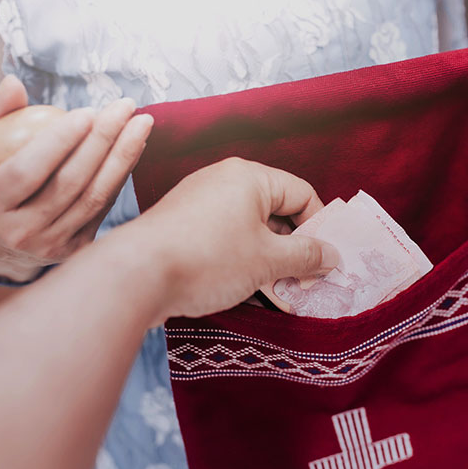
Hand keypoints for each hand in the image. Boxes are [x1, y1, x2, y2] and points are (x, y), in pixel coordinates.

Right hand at [0, 75, 153, 281]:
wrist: (6, 242)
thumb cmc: (1, 183)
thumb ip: (1, 115)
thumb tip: (13, 81)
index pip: (26, 172)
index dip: (58, 142)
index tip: (87, 111)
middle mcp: (21, 230)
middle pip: (69, 182)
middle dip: (102, 140)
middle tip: (124, 107)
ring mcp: (53, 243)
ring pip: (95, 196)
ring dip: (123, 155)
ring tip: (141, 122)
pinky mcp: (80, 247)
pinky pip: (106, 206)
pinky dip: (123, 173)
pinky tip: (136, 146)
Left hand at [119, 157, 340, 323]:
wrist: (135, 275)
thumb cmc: (209, 259)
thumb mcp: (267, 260)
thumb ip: (306, 255)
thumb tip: (332, 254)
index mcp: (249, 176)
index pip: (301, 194)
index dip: (319, 227)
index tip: (325, 260)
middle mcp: (223, 180)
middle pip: (275, 211)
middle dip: (293, 249)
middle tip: (304, 281)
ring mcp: (199, 202)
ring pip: (249, 228)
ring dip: (269, 259)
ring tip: (278, 292)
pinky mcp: (182, 225)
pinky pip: (224, 237)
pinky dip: (241, 260)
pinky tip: (246, 289)